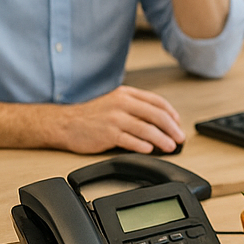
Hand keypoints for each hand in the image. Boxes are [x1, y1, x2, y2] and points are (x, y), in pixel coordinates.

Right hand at [45, 87, 184, 153]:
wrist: (64, 123)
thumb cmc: (91, 115)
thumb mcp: (115, 102)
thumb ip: (135, 107)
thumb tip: (159, 121)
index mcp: (126, 94)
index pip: (157, 102)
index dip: (171, 113)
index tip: (178, 123)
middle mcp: (122, 104)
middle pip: (156, 116)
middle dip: (172, 128)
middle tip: (179, 138)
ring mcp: (115, 119)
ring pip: (146, 129)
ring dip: (162, 139)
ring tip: (170, 146)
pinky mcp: (107, 134)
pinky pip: (130, 140)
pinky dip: (143, 146)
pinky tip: (150, 149)